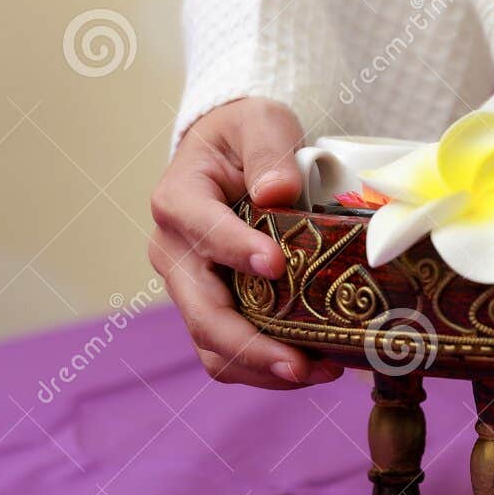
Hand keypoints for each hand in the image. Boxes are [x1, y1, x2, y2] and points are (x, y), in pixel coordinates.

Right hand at [148, 97, 341, 388]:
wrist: (234, 155)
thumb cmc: (247, 136)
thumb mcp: (261, 123)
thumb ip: (269, 151)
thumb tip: (277, 191)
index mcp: (178, 201)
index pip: (201, 231)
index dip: (235, 250)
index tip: (277, 266)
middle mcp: (174, 253)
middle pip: (202, 313)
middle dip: (250, 346)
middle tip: (301, 364)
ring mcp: (191, 288)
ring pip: (213, 346)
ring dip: (263, 368)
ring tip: (319, 371)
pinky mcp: (214, 308)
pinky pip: (232, 351)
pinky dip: (269, 365)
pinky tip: (317, 364)